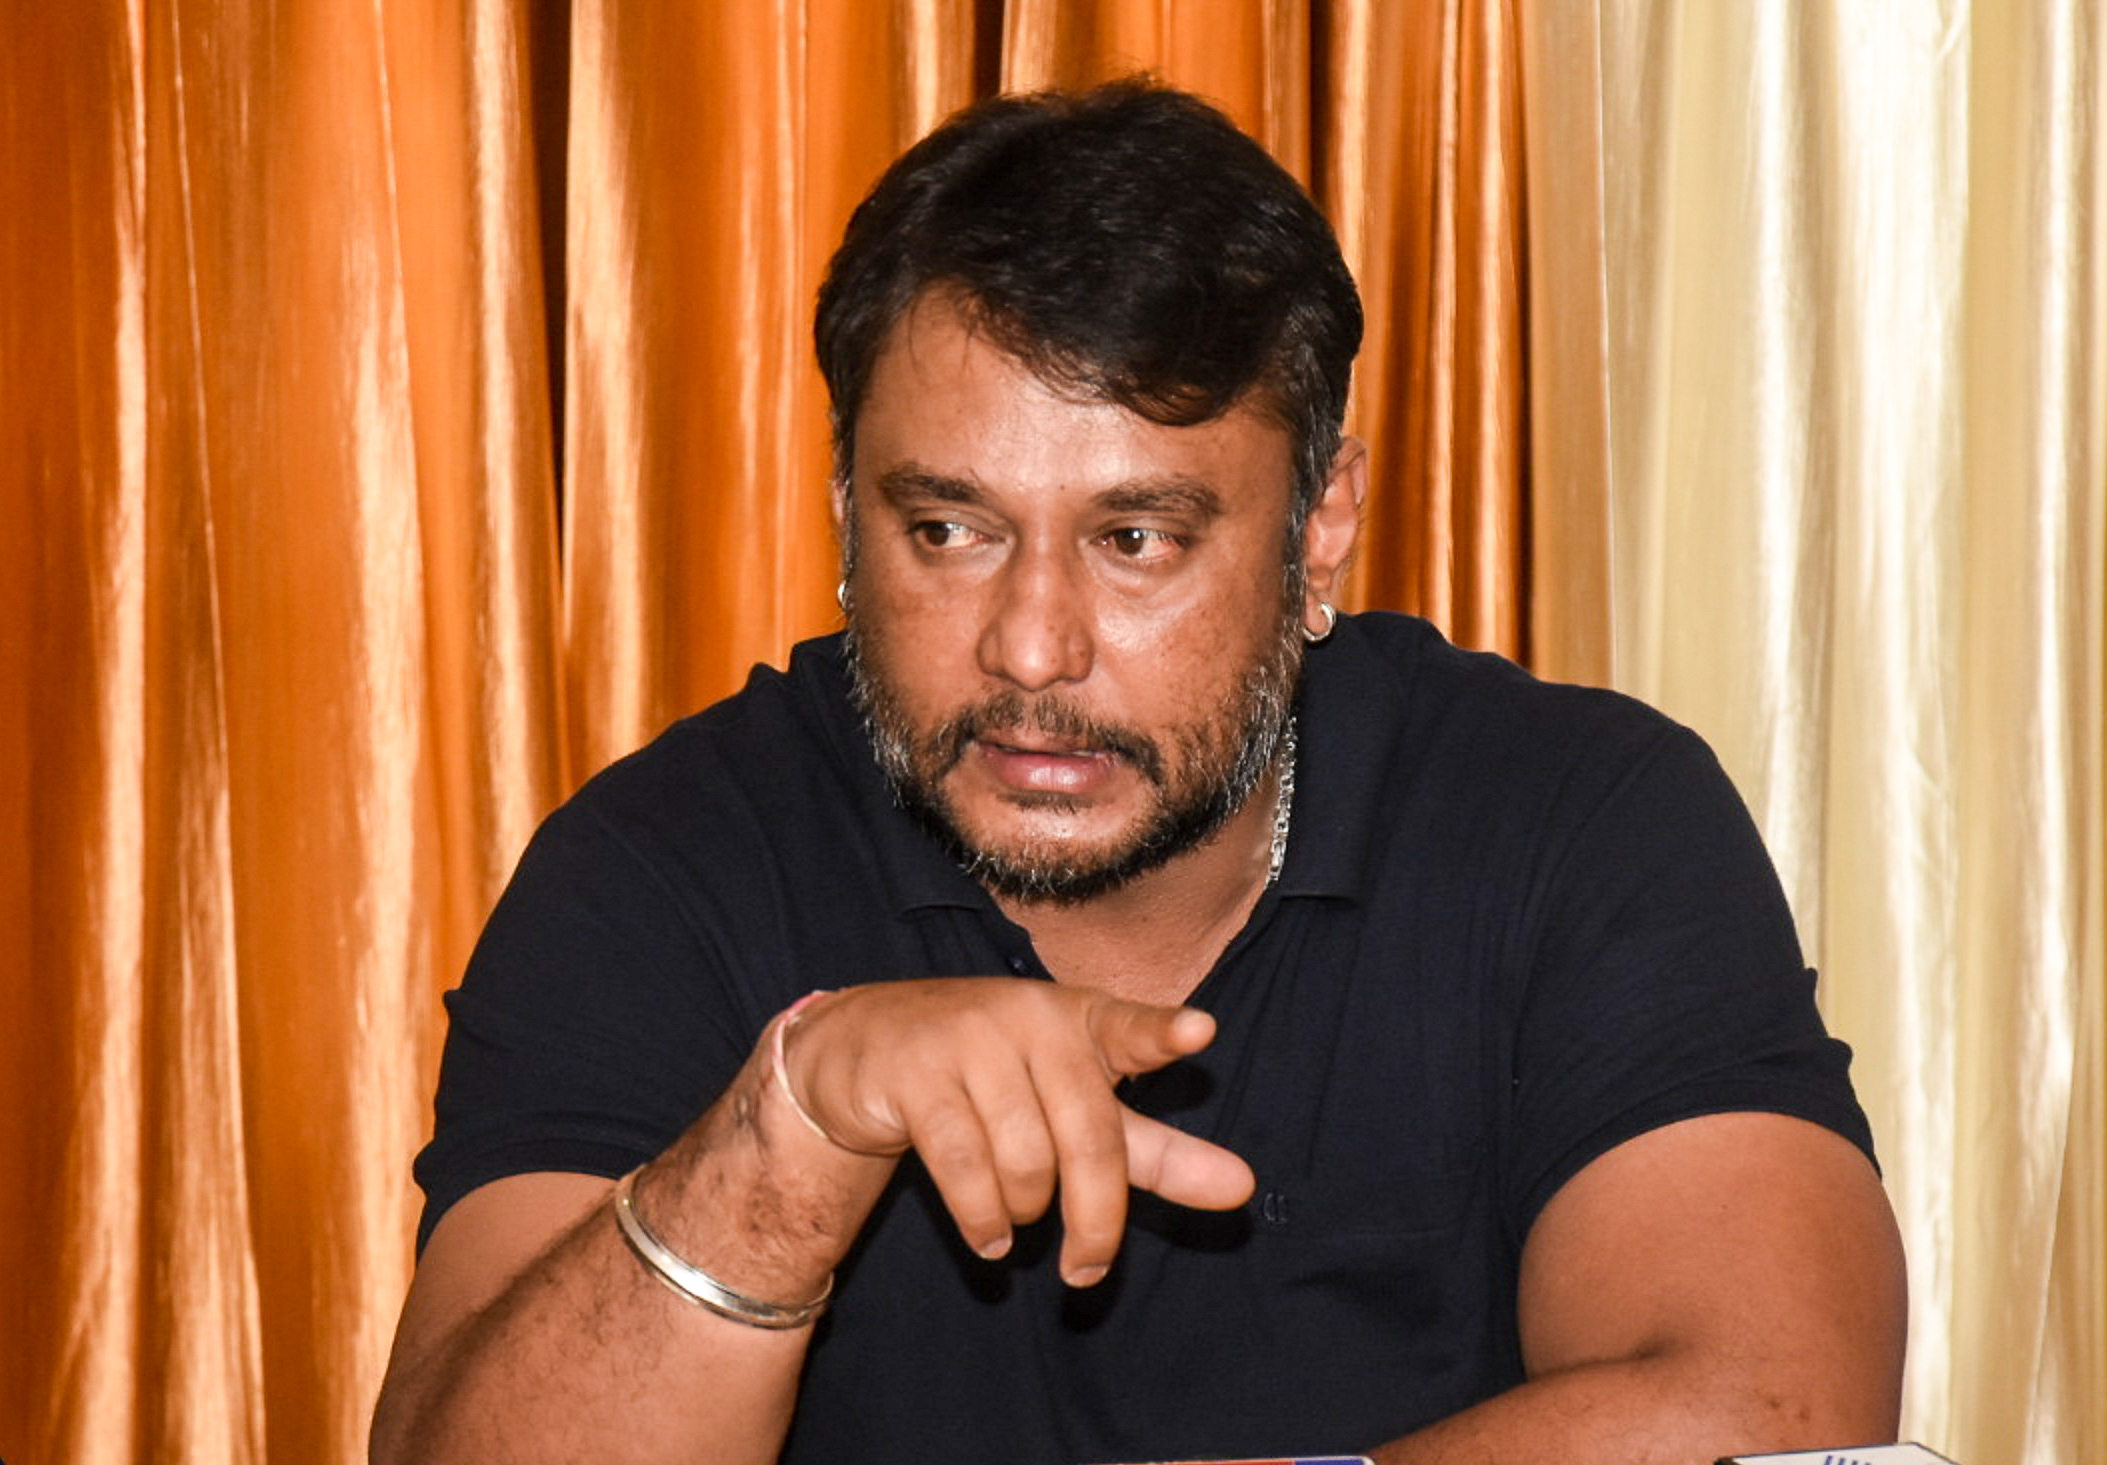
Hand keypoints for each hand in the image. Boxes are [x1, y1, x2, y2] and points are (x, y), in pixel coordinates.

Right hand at [779, 979, 1254, 1285]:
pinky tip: (989, 1238)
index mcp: (1081, 1019)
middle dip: (1096, 1220)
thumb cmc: (997, 1083)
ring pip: (1025, 1161)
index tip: (1200, 1031)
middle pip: (1090, 1138)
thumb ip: (1154, 1151)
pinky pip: (963, 1167)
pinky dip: (983, 1220)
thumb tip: (1242, 1188)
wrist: (868, 1048)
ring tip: (1015, 1219)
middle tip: (1088, 1269)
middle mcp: (1031, 1017)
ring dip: (1026, 1215)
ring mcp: (968, 1039)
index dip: (1163, 1033)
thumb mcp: (1077, 1111)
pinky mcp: (913, 1072)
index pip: (1129, 1029)